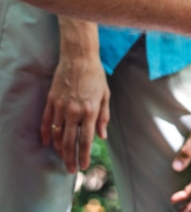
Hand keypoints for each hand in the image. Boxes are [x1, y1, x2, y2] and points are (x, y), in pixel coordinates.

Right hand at [40, 51, 109, 171]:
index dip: (84, 155)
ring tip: (62, 158)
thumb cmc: (96, 76)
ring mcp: (61, 106)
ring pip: (57, 134)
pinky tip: (48, 143)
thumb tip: (102, 136)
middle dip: (70, 158)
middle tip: (70, 170)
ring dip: (59, 149)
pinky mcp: (51, 101)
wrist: (79, 58)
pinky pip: (47, 122)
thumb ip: (103, 117)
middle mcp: (74, 111)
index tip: (83, 166)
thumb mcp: (106, 95)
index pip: (86, 139)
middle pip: (70, 142)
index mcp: (90, 111)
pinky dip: (47, 134)